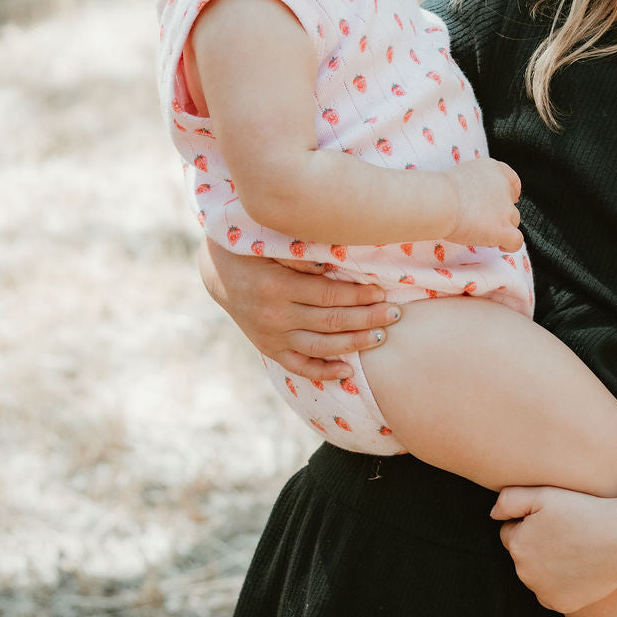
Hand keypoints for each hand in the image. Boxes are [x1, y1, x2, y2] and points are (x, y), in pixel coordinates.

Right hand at [200, 241, 401, 381]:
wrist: (221, 273)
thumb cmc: (256, 251)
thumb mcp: (274, 245)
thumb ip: (303, 256)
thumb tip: (334, 265)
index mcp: (278, 287)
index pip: (329, 295)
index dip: (359, 296)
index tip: (382, 292)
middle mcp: (275, 316)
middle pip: (331, 322)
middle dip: (367, 319)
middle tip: (395, 314)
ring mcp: (272, 336)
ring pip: (320, 347)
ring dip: (354, 344)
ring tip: (381, 337)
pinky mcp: (270, 349)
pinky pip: (299, 367)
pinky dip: (323, 371)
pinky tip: (348, 371)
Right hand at [444, 157, 523, 251]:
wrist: (440, 201)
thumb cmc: (440, 191)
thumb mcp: (459, 177)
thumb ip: (472, 186)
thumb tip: (471, 199)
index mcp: (492, 170)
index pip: (511, 179)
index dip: (510, 192)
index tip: (506, 199)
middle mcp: (503, 187)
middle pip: (511, 203)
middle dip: (500, 212)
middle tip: (483, 219)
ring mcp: (505, 209)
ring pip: (514, 221)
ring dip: (502, 227)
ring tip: (483, 233)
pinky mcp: (503, 229)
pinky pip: (516, 241)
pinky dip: (510, 245)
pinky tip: (501, 246)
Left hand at [491, 485, 616, 612]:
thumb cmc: (584, 510)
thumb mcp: (544, 494)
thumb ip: (509, 500)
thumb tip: (493, 515)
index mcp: (517, 544)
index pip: (511, 533)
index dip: (530, 522)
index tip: (553, 518)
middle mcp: (524, 573)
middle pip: (524, 555)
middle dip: (537, 544)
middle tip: (566, 531)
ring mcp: (543, 592)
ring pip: (537, 575)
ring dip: (548, 565)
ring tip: (575, 547)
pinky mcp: (561, 605)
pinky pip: (553, 592)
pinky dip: (561, 583)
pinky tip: (578, 567)